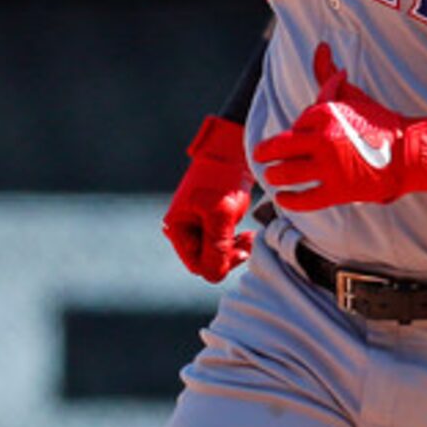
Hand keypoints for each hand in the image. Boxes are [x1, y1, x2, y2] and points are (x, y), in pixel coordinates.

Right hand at [162, 116, 255, 281]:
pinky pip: (222, 242)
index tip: (241, 250)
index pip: (197, 264)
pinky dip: (235, 241)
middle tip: (248, 242)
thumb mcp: (220, 212)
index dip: (219, 263)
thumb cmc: (221, 177)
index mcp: (177, 228)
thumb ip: (216, 246)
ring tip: (249, 236)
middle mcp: (184, 229)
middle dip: (228, 256)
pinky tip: (246, 232)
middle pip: (206, 261)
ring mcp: (197, 225)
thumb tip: (213, 276)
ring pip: (216, 253)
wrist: (231, 150)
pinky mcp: (210, 220)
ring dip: (234, 249)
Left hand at [252, 44, 426, 211]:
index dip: (296, 131)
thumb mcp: (351, 95)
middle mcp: (323, 139)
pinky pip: (303, 199)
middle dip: (265, 153)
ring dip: (274, 177)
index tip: (301, 137)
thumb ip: (328, 75)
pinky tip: (283, 198)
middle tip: (260, 156)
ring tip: (272, 178)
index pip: (296, 123)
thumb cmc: (380, 123)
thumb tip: (321, 47)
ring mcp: (329, 167)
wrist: (410, 153)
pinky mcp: (338, 191)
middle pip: (278, 148)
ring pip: (286, 174)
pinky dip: (289, 200)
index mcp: (325, 113)